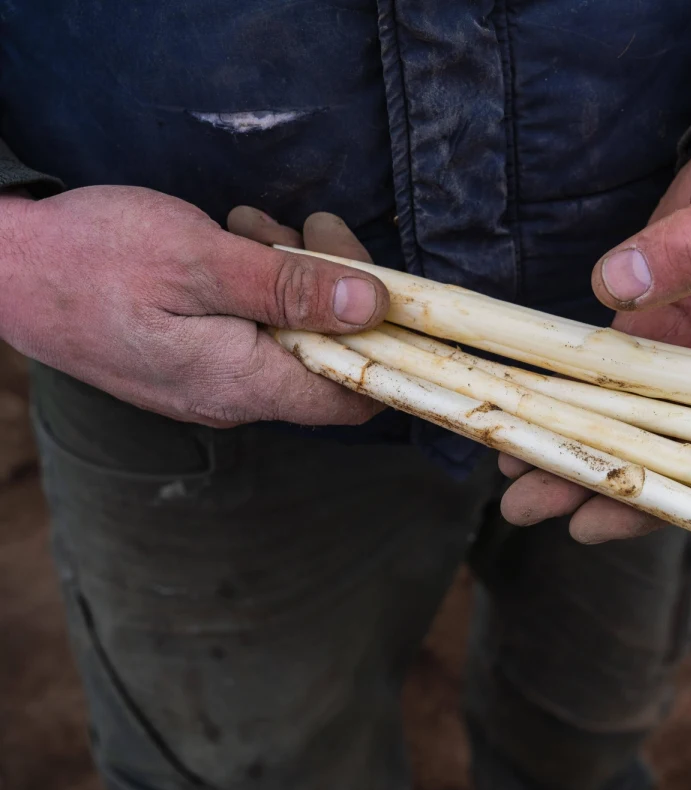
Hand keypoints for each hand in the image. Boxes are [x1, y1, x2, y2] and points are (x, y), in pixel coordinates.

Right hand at [0, 186, 389, 426]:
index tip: (382, 283)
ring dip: (293, 274)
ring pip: (291, 332)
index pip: (355, 395)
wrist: (1, 266)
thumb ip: (290, 289)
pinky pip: (253, 326)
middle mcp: (234, 394)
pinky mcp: (193, 356)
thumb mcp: (201, 260)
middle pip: (328, 355)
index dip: (386, 343)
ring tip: (252, 228)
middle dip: (334, 288)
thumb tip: (372, 307)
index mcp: (243, 383)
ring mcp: (212, 378)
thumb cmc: (91, 258)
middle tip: (308, 230)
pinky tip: (234, 241)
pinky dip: (258, 280)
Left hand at [499, 121, 690, 542]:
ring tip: (510, 476)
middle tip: (522, 505)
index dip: (655, 499)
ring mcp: (686, 366)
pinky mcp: (655, 338)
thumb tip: (615, 283)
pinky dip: (571, 404)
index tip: (592, 519)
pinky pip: (609, 386)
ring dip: (570, 451)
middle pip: (659, 456)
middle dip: (590, 484)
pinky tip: (524, 422)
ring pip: (627, 426)